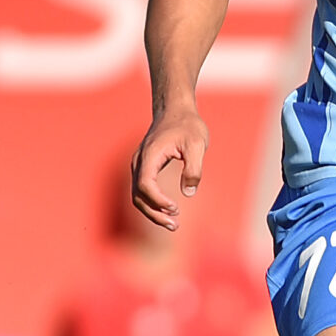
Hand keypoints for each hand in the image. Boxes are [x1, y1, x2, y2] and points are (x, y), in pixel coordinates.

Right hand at [131, 105, 209, 231]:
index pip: (144, 185)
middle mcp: (139, 162)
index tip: (176, 207)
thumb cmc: (188, 126)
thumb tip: (188, 192)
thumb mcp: (197, 145)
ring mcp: (139, 165)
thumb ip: (194, 168)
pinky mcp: (144, 168)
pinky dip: (153, 203)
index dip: (158, 200)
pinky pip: (143, 190)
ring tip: (174, 224)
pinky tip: (169, 210)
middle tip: (175, 226)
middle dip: (154, 213)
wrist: (176, 110)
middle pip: (138, 195)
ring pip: (138, 196)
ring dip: (153, 212)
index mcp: (149, 156)